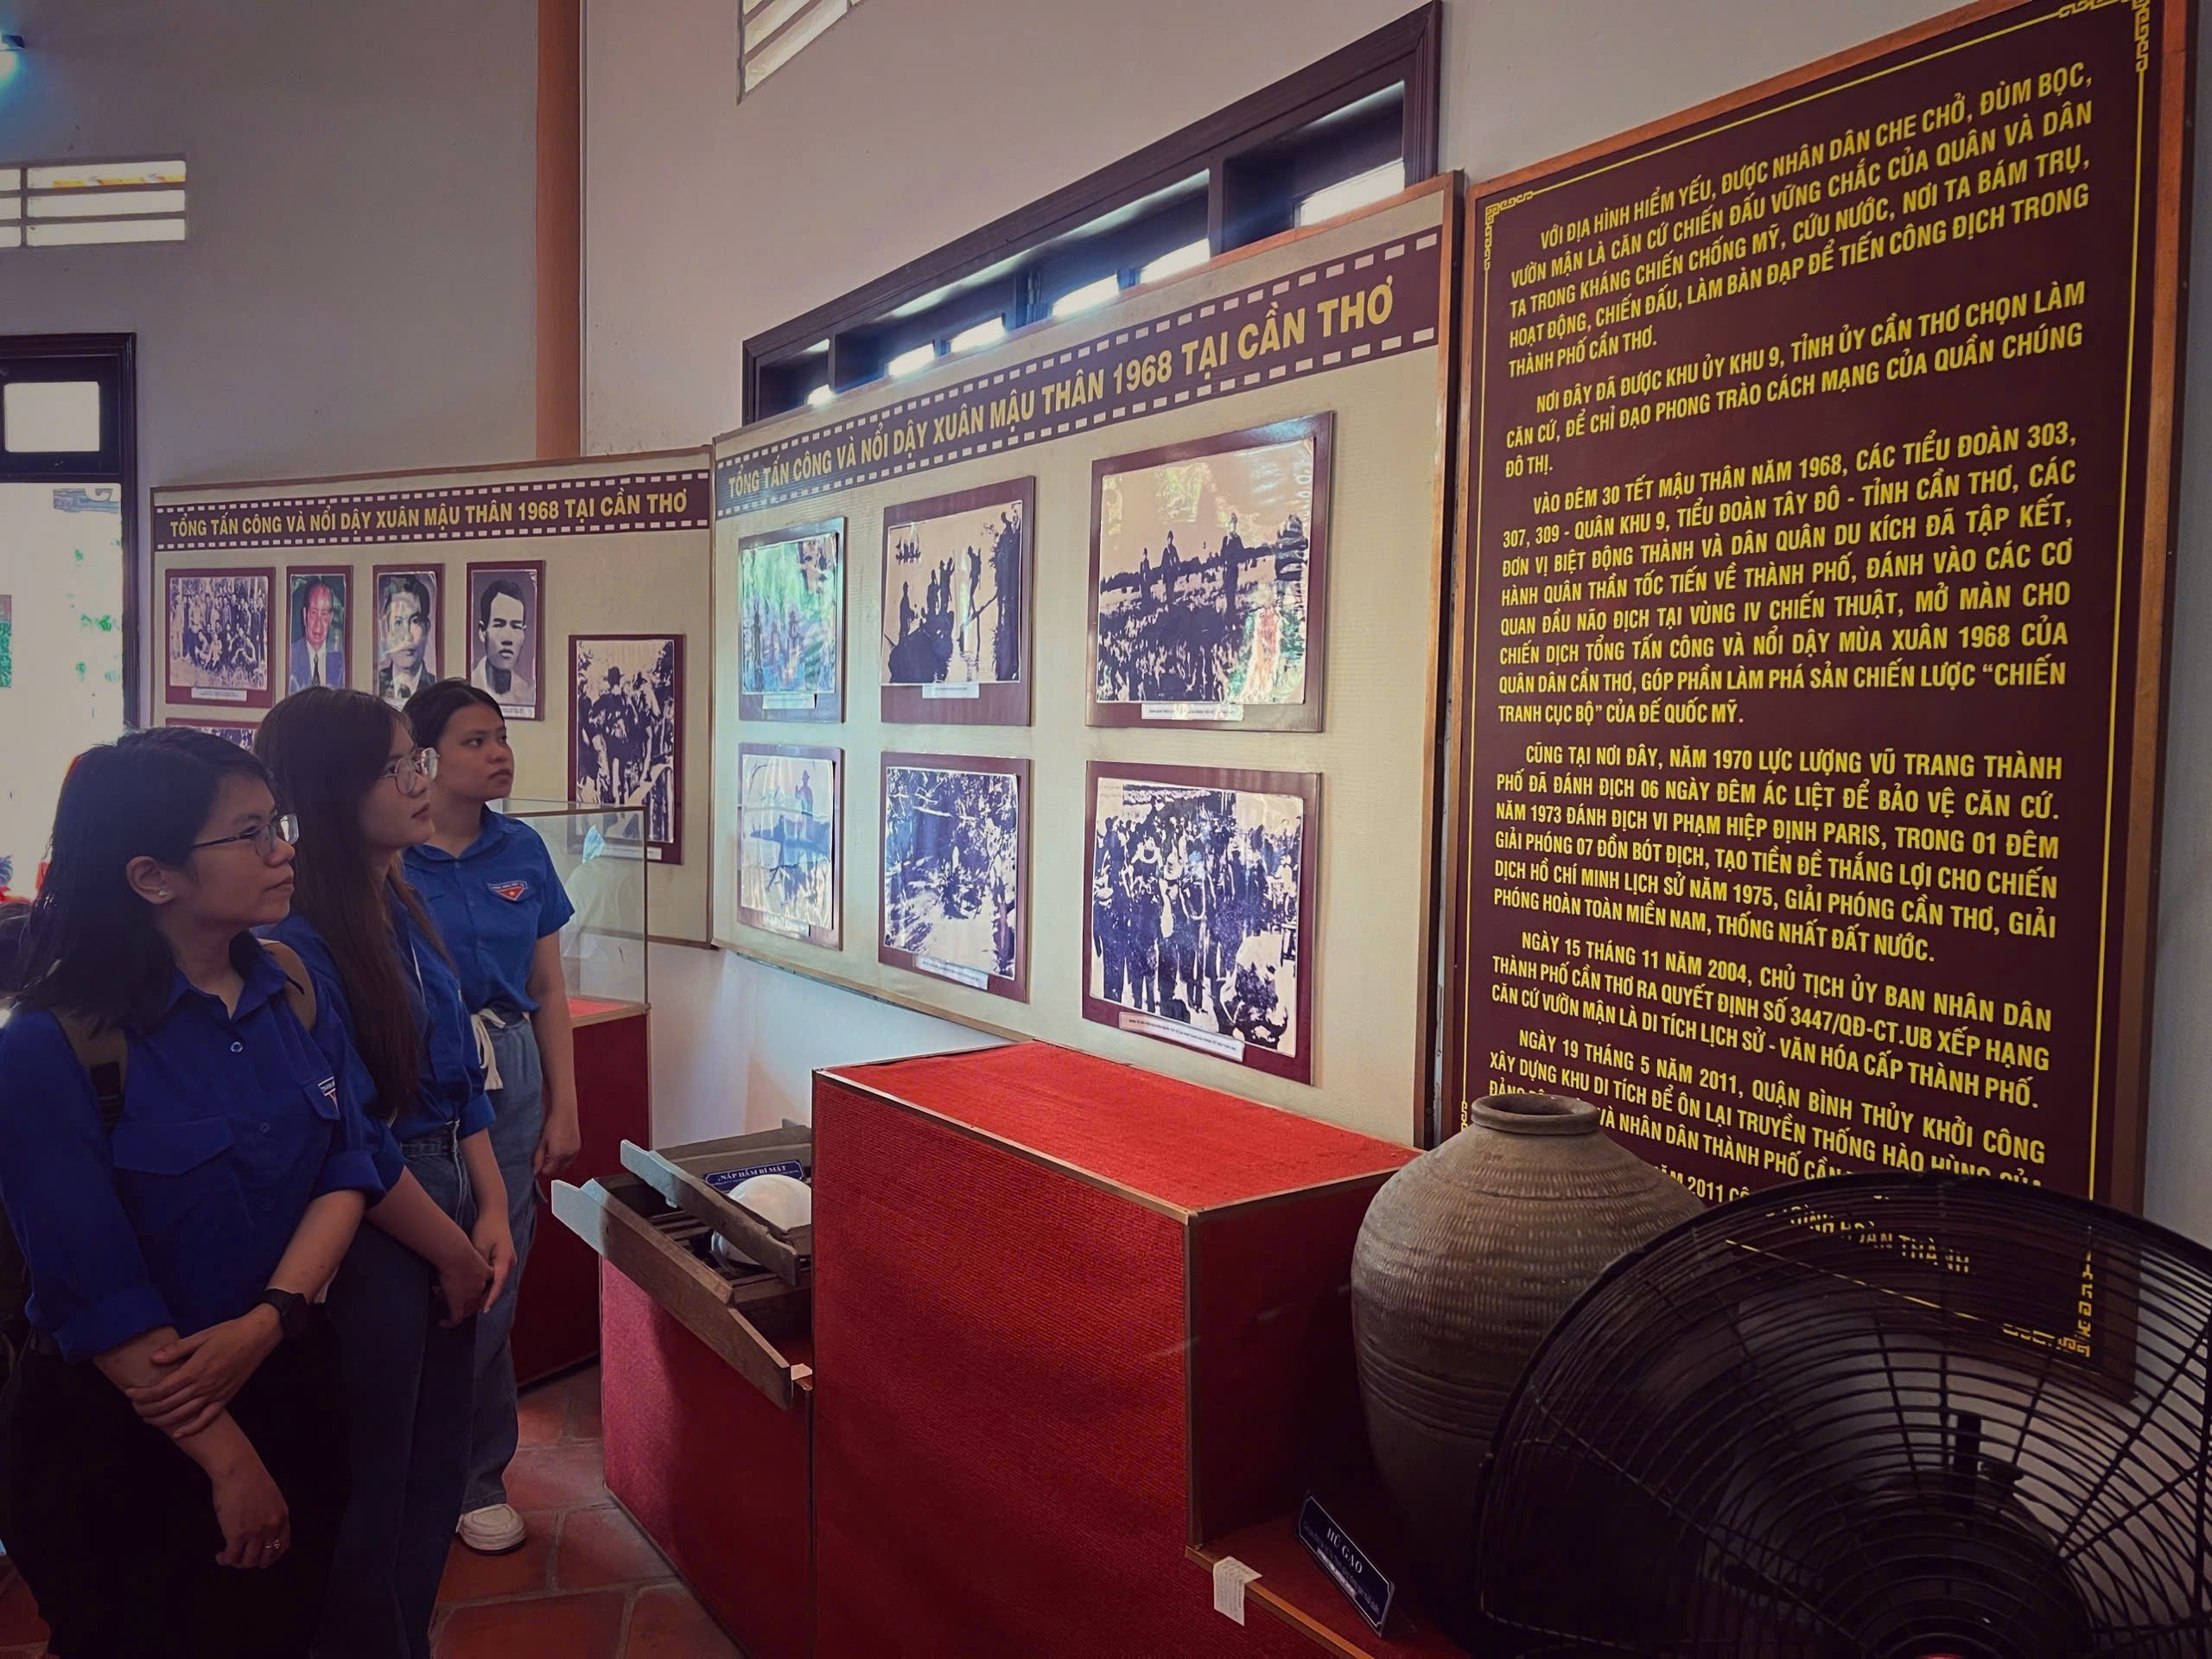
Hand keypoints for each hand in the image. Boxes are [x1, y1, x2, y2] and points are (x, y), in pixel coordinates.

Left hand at [129, 1309, 281, 1437]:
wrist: (258, 1337)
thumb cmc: (229, 1333)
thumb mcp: (201, 1336)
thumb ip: (177, 1349)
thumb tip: (153, 1359)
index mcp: (195, 1369)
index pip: (161, 1388)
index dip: (142, 1394)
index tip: (129, 1393)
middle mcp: (203, 1385)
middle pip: (168, 1404)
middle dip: (147, 1408)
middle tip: (135, 1407)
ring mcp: (215, 1394)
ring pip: (183, 1414)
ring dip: (162, 1419)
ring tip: (148, 1419)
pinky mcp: (226, 1398)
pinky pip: (207, 1418)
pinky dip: (192, 1429)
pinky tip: (178, 1433)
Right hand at [209, 1450, 289, 1569]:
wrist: (238, 1469)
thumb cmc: (250, 1478)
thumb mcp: (271, 1497)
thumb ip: (269, 1514)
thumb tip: (261, 1529)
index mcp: (282, 1516)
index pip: (282, 1546)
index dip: (271, 1556)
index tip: (261, 1559)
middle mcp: (272, 1527)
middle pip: (265, 1557)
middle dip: (253, 1562)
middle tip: (242, 1559)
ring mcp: (255, 1532)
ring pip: (248, 1561)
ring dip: (237, 1563)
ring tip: (229, 1558)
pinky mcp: (237, 1534)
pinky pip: (232, 1557)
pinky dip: (225, 1560)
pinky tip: (220, 1556)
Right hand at [435, 1245, 493, 1328]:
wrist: (456, 1252)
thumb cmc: (458, 1247)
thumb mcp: (468, 1251)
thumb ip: (466, 1256)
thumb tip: (455, 1255)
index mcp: (486, 1272)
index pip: (485, 1287)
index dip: (476, 1291)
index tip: (465, 1291)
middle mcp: (481, 1286)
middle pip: (476, 1300)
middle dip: (464, 1302)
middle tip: (450, 1299)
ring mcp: (471, 1294)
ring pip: (466, 1309)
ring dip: (456, 1310)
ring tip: (444, 1307)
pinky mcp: (459, 1301)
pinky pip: (456, 1317)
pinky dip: (450, 1322)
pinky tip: (443, 1324)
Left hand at [471, 1213, 516, 1313]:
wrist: (495, 1214)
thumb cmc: (487, 1227)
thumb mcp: (480, 1245)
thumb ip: (479, 1263)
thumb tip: (473, 1280)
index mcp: (505, 1260)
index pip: (498, 1283)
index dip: (491, 1298)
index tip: (485, 1310)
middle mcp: (509, 1263)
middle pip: (498, 1286)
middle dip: (486, 1298)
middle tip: (471, 1311)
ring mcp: (508, 1262)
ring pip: (496, 1282)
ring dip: (485, 1292)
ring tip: (470, 1304)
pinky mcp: (503, 1260)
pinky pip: (495, 1276)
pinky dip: (486, 1284)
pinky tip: (475, 1289)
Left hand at [534, 1102, 581, 1179]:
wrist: (564, 1113)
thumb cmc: (552, 1125)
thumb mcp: (542, 1143)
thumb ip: (538, 1159)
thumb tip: (535, 1171)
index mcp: (558, 1155)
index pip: (548, 1171)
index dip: (542, 1168)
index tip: (539, 1163)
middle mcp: (568, 1155)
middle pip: (557, 1170)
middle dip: (550, 1167)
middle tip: (545, 1158)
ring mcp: (574, 1152)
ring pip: (564, 1165)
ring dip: (558, 1163)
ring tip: (552, 1151)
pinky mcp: (578, 1148)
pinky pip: (570, 1159)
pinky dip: (564, 1158)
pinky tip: (559, 1149)